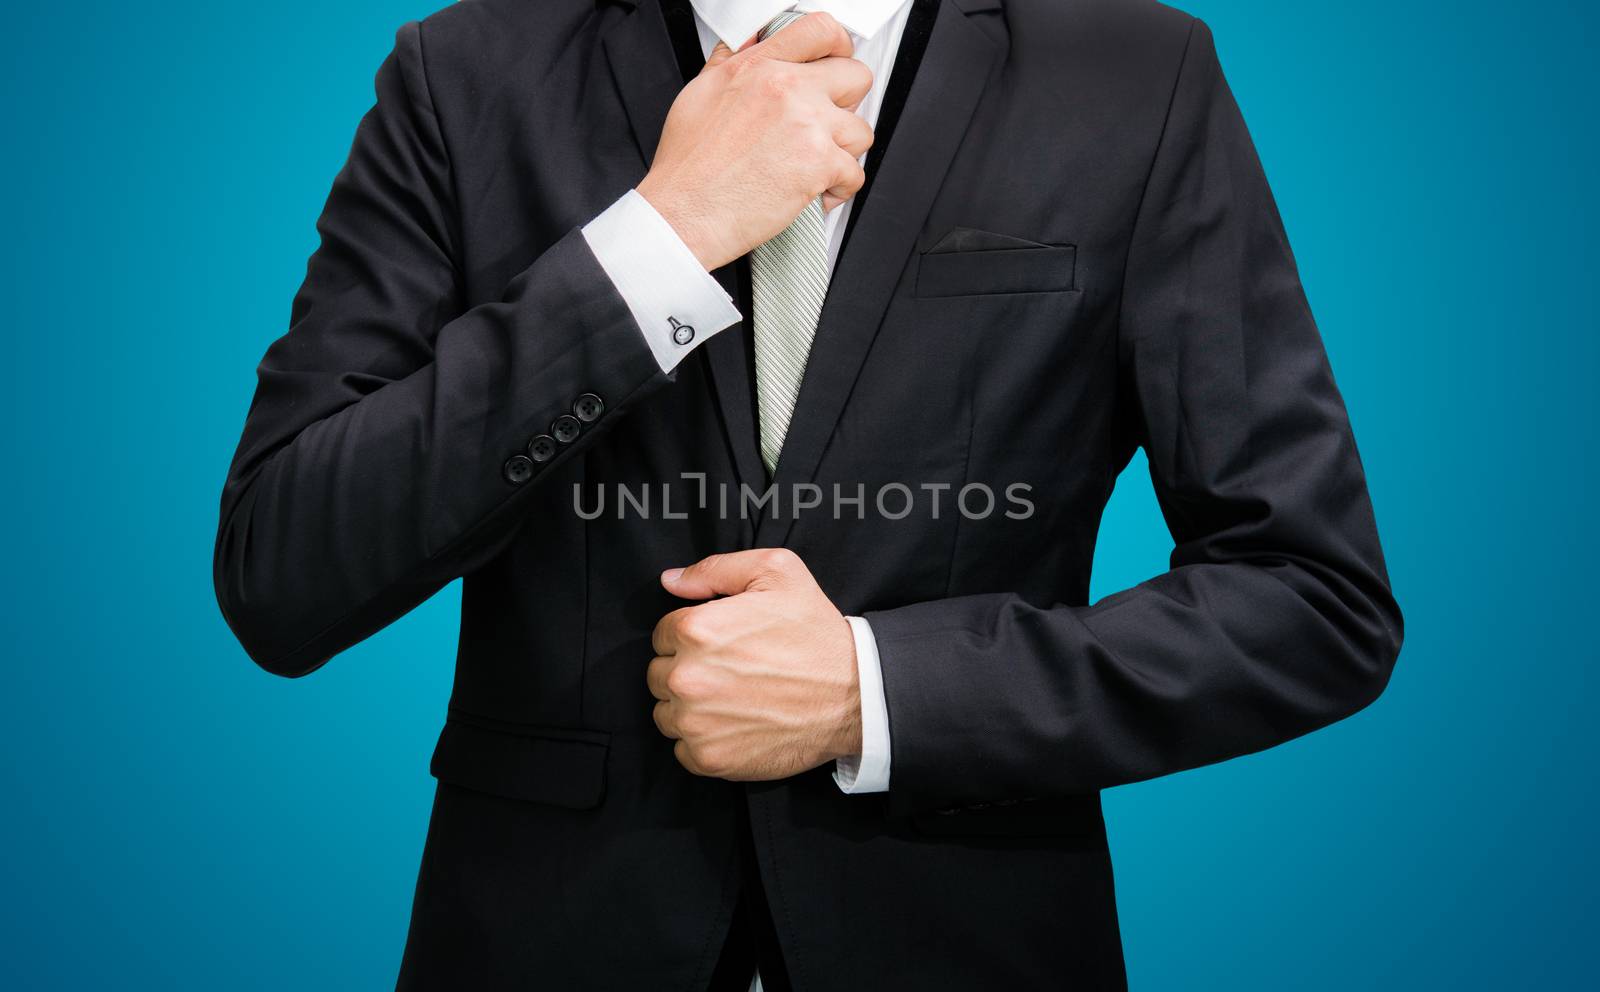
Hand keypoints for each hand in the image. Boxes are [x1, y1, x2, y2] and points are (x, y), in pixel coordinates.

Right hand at [636, 12, 874, 269]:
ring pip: (861, 130)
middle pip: (856, 77)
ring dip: (844, 152)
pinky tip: (814, 193)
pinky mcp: (820, 163)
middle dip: (847, 103)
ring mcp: (808, 124)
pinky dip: (838, 189)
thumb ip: (732, 64)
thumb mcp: (700, 93)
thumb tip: (748, 46)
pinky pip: (855, 173)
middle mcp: (787, 88)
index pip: (820, 31)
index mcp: (759, 66)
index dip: (839, 46)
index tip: (839, 60)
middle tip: (827, 124)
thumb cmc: (687, 166)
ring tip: (816, 165)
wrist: (684, 212)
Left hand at [648, 548, 861, 779]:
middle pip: (659, 674)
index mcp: (696, 629)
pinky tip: (735, 726)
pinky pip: (682, 750)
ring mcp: (696, 723)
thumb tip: (671, 580)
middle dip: (687, 670)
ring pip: (666, 713)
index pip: (663, 633)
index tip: (722, 644)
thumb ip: (715, 569)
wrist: (855, 694)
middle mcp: (687, 677)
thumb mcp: (777, 573)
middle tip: (730, 671)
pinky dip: (703, 742)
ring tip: (732, 699)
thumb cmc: (816, 632)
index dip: (692, 636)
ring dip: (690, 708)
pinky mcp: (710, 759)